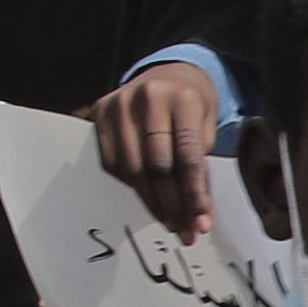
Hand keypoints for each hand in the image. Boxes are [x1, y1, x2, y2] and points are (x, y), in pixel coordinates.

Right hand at [96, 54, 226, 236]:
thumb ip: (201, 169)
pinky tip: (146, 198)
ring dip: (151, 202)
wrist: (167, 75)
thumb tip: (199, 219)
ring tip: (169, 222)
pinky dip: (131, 186)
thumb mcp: (206, 129)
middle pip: (158, 166)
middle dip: (173, 205)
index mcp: (183, 99)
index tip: (201, 223)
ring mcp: (120, 103)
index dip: (194, 195)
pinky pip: (113, 162)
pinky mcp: (101, 111)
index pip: (188, 157)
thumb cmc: (191, 107)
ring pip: (133, 169)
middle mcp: (149, 97)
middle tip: (184, 231)